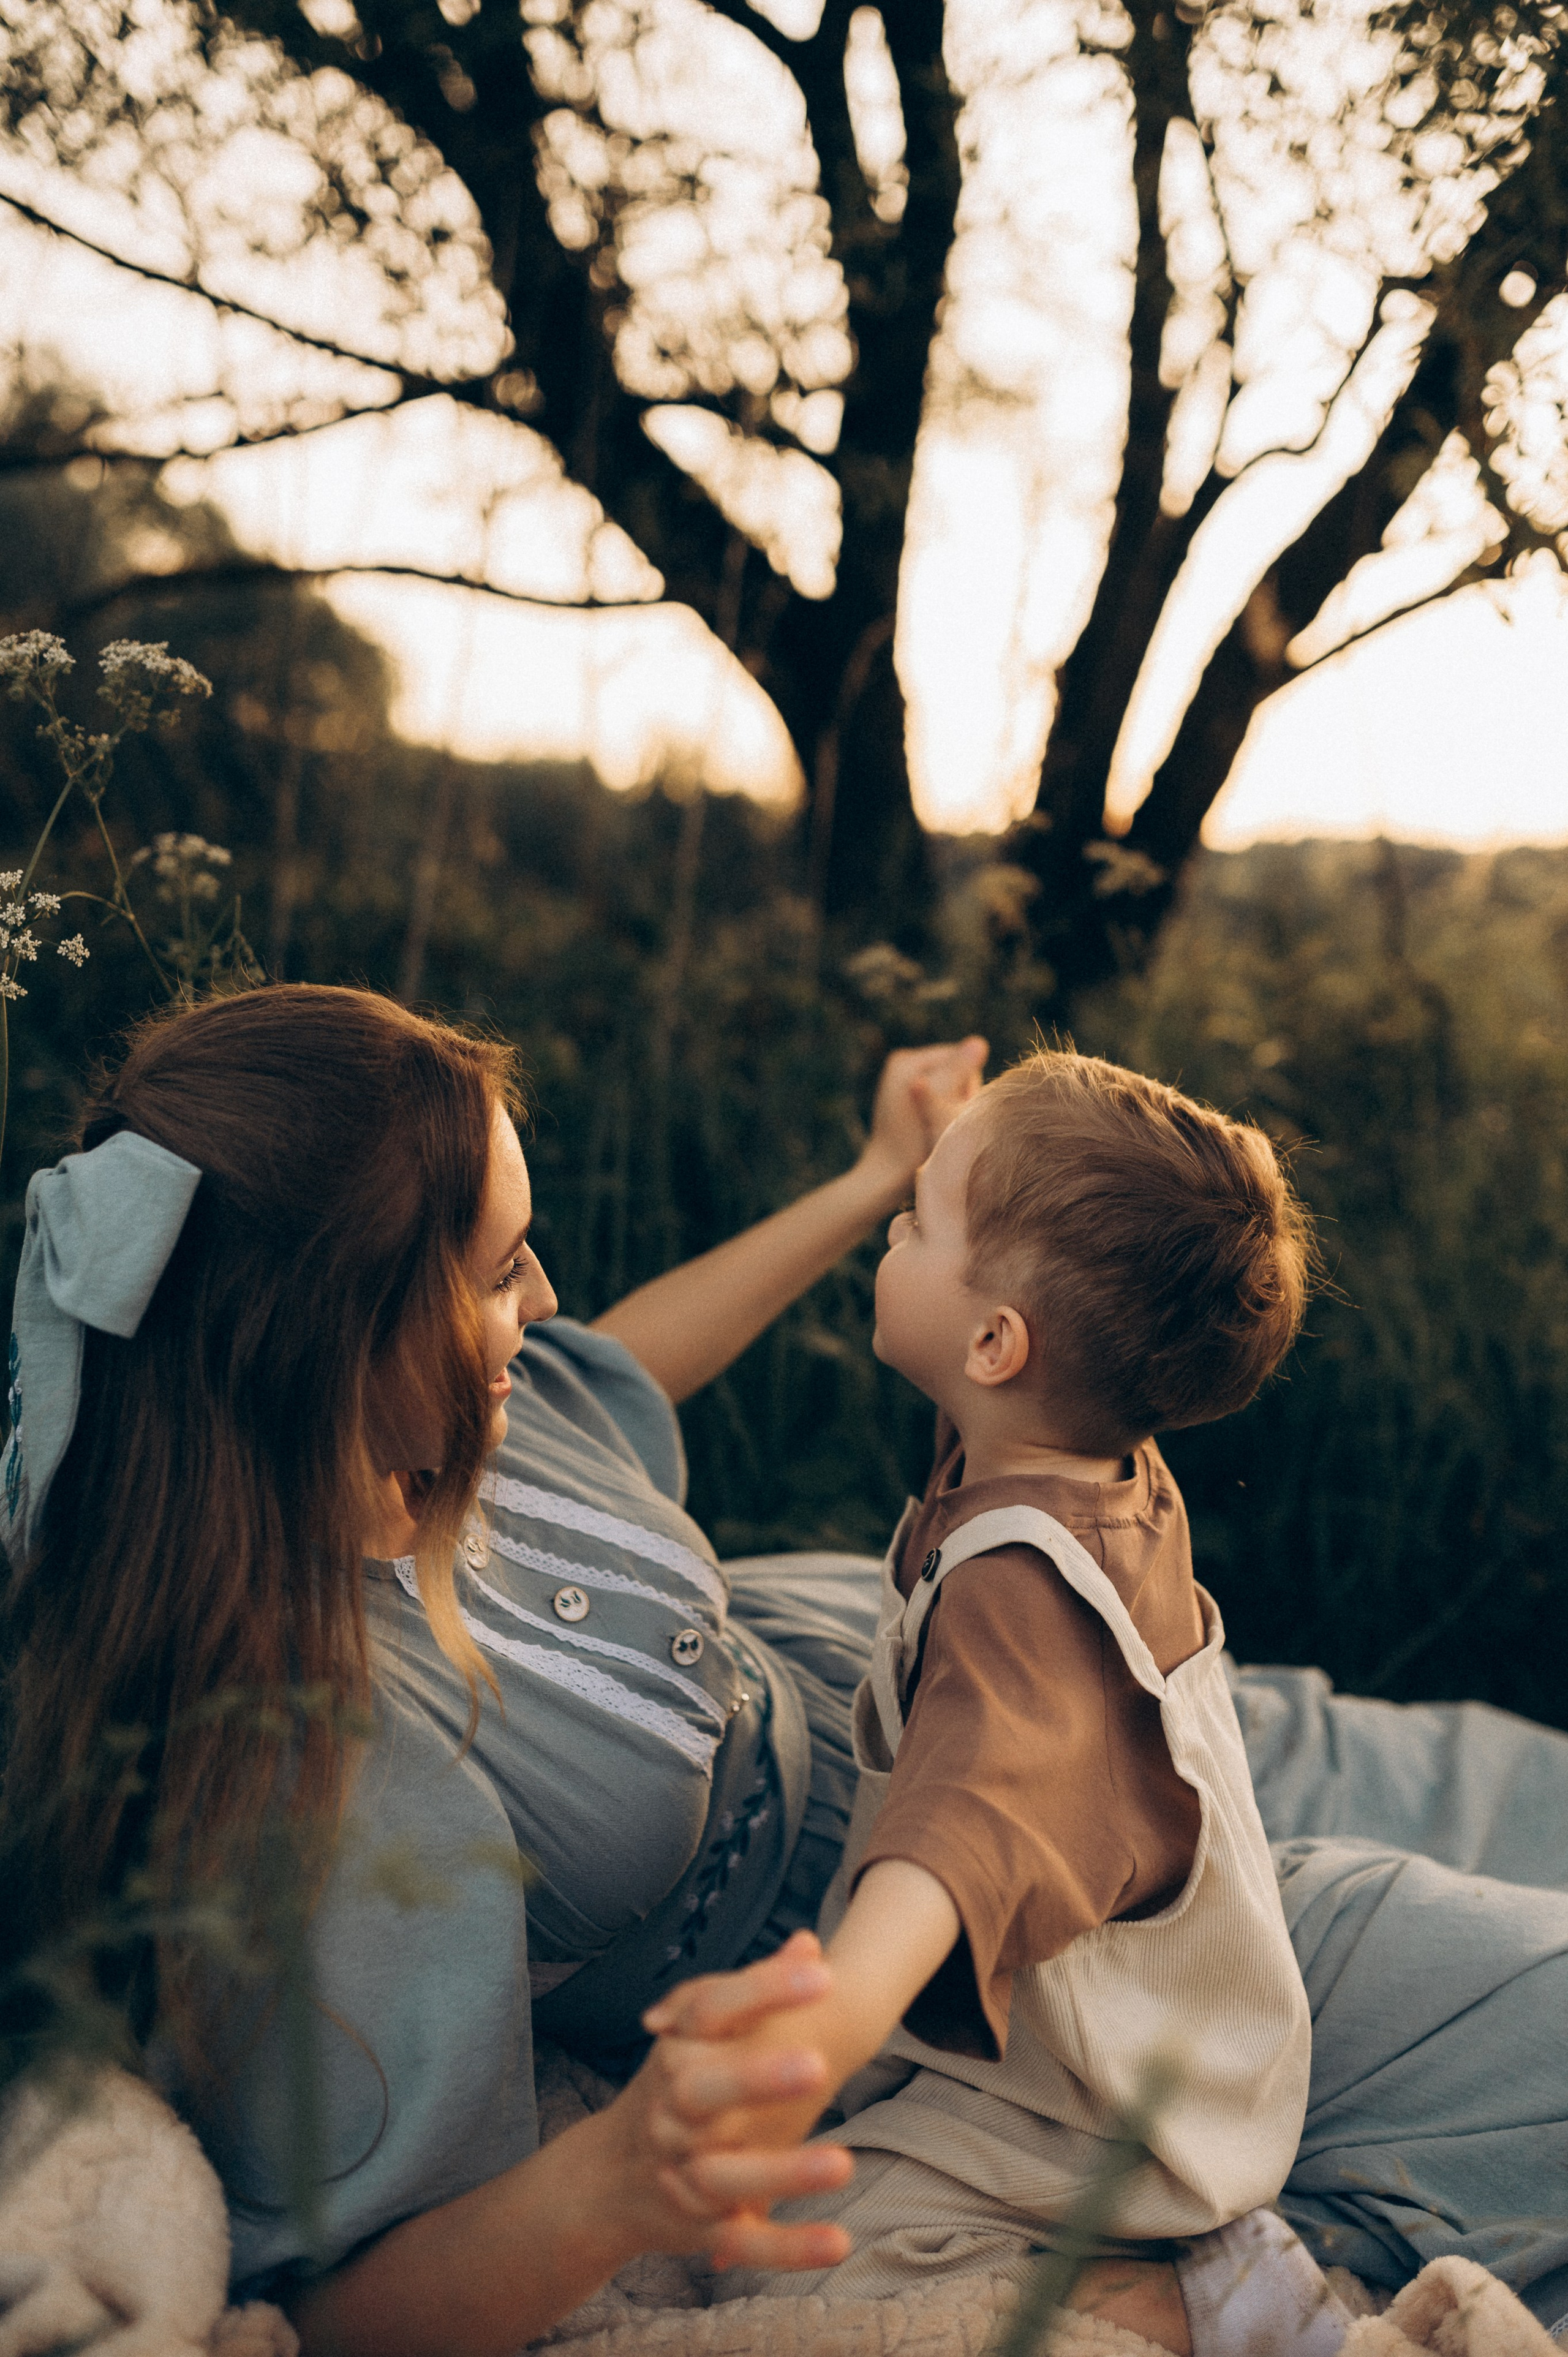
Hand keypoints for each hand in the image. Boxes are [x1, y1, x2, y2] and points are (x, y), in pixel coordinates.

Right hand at [596, 1933, 852, 2271]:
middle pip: (702, 2091)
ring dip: (782, 2171)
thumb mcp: (701, 2033)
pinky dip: (789, 2247)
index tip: (822, 1972)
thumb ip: (756, 1990)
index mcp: (675, 2049)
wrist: (603, 2179)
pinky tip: (840, 2242)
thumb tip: (810, 1944)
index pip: (712, 2010)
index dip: (764, 1989)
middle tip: (818, 2062)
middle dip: (756, 2077)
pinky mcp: (700, 2227)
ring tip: (844, 2163)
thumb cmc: (673, 2085)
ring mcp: (681, 2173)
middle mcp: (670, 2112)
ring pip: (724, 2175)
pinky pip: (744, 2241)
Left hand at [859, 1037, 987, 1197]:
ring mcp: (903, 1082)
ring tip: (940, 1129)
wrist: (885, 1176)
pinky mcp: (907, 1100)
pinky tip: (934, 1129)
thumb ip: (959, 1071)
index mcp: (906, 1060)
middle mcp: (902, 1066)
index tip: (955, 1111)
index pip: (961, 1057)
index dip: (969, 1085)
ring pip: (951, 1088)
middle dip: (960, 1097)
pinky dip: (943, 1113)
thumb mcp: (939, 1103)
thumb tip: (979, 1042)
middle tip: (946, 1123)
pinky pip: (940, 1098)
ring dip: (953, 1107)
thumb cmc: (912, 1142)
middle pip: (955, 1072)